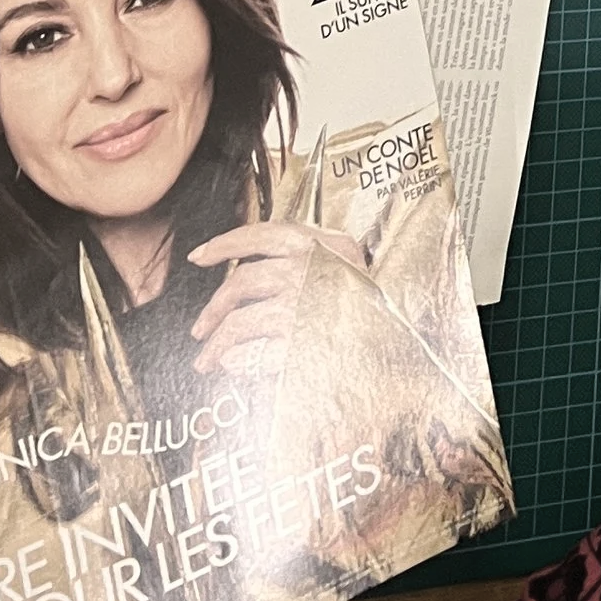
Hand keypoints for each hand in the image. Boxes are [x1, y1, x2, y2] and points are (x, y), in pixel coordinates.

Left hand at [187, 216, 363, 377]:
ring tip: (207, 360)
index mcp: (323, 246)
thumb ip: (302, 261)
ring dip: (217, 344)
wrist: (402, 349)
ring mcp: (306, 308)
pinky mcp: (303, 347)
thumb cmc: (370, 310)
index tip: (198, 256)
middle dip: (213, 308)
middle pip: (242, 281)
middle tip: (200, 329)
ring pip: (241, 322)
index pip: (263, 235)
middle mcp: (312, 271)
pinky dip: (240, 361)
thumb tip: (246, 274)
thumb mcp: (344, 268)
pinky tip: (235, 365)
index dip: (226, 243)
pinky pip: (256, 354)